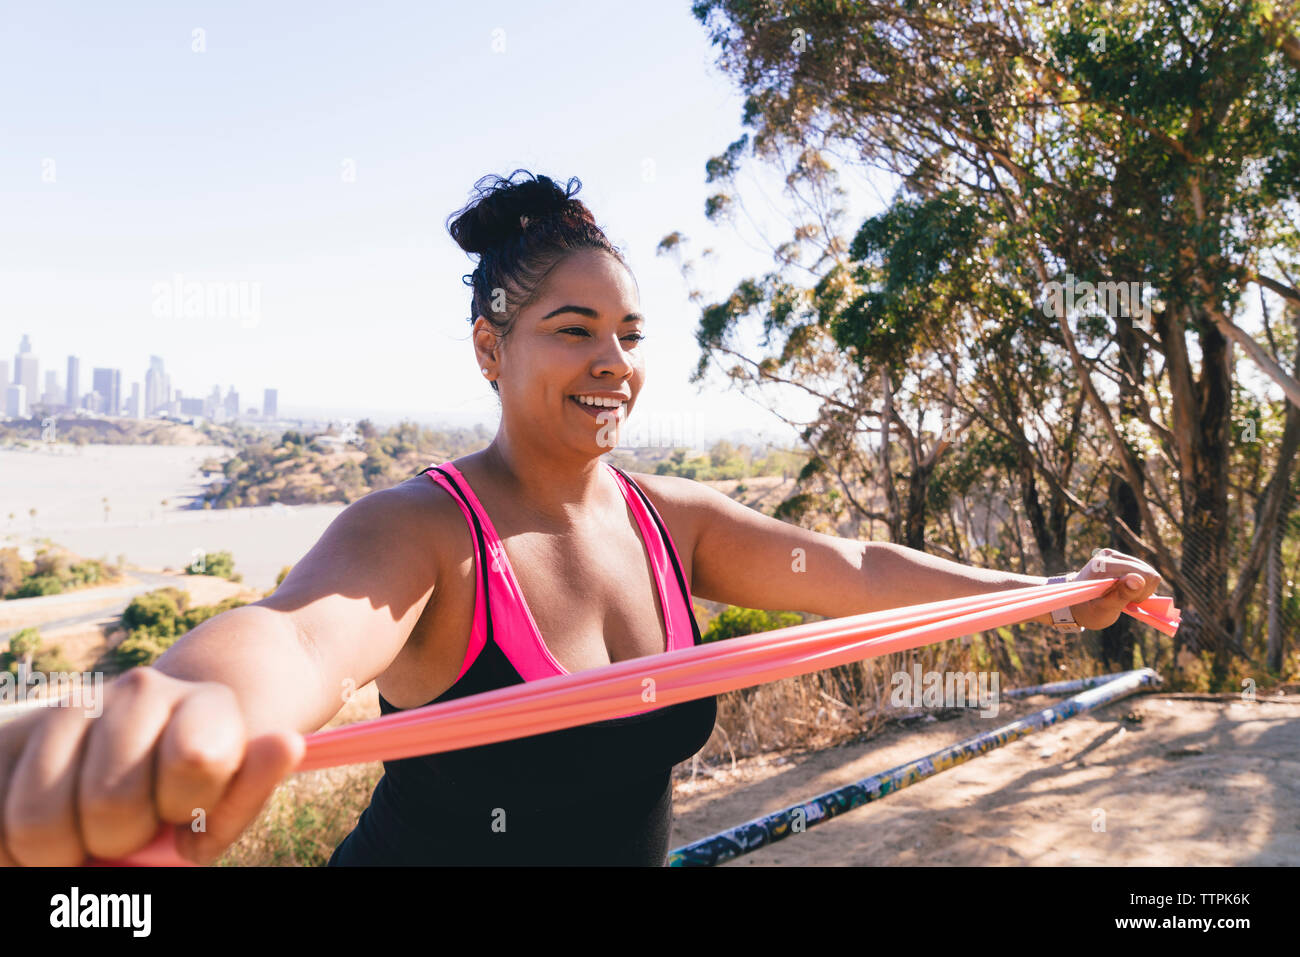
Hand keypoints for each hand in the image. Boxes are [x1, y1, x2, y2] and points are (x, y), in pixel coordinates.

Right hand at [0, 667, 303, 865]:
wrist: (157, 740)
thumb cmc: (198, 790)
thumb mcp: (231, 801)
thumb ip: (249, 788)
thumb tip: (286, 742)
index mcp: (205, 705)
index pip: (194, 758)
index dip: (188, 806)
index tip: (194, 807)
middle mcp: (140, 689)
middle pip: (110, 805)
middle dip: (122, 837)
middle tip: (138, 824)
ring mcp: (73, 706)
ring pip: (36, 818)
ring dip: (61, 847)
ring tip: (91, 825)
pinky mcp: (12, 731)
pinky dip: (9, 844)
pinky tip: (44, 829)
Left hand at [1066, 548, 1163, 630]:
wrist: (1076, 604)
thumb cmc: (1088, 610)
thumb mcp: (1104, 609)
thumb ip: (1122, 594)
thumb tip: (1138, 579)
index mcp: (1103, 565)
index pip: (1144, 575)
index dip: (1140, 593)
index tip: (1124, 603)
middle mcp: (1109, 555)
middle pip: (1149, 573)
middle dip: (1141, 592)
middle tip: (1123, 602)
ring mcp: (1115, 555)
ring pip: (1149, 573)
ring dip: (1140, 589)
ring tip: (1122, 596)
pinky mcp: (1121, 558)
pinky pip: (1145, 573)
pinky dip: (1139, 586)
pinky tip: (1125, 591)